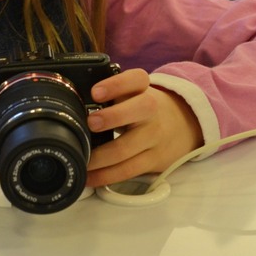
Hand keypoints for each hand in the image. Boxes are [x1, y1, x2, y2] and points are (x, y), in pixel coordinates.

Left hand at [84, 68, 202, 187]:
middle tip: (90, 123)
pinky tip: (90, 177)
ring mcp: (154, 136)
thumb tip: (71, 100)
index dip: (115, 84)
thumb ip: (111, 92)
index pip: (135, 79)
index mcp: (143, 89)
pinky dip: (106, 176)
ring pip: (127, 148)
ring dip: (100, 156)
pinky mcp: (154, 160)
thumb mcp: (134, 92)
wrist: (184, 124)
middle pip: (138, 110)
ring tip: (81, 158)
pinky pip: (128, 170)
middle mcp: (151, 110)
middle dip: (112, 117)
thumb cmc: (144, 107)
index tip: (95, 92)